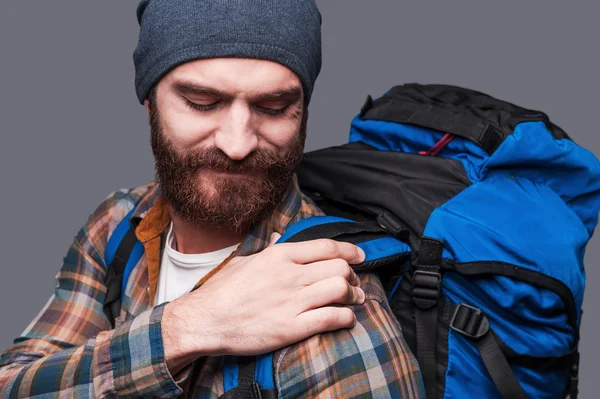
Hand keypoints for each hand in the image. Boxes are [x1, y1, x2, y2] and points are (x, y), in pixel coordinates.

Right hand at [162, 234, 365, 371]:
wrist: (204, 320)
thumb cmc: (222, 291)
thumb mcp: (245, 261)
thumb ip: (268, 249)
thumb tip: (279, 237)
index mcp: (280, 256)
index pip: (326, 246)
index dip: (349, 250)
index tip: (359, 256)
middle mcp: (289, 275)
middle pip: (338, 267)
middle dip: (353, 276)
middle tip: (354, 283)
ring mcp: (291, 301)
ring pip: (340, 289)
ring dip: (353, 295)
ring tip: (354, 300)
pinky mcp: (290, 327)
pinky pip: (330, 318)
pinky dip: (345, 318)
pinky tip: (345, 318)